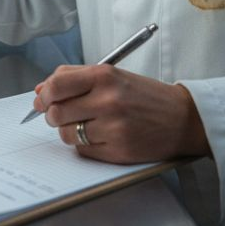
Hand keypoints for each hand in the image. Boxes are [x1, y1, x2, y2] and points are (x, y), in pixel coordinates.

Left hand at [32, 65, 210, 162]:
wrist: (184, 118)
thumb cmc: (146, 95)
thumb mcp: (113, 75)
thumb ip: (75, 77)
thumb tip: (41, 90)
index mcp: (105, 76)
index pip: (57, 85)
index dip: (44, 95)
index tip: (42, 100)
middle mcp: (108, 100)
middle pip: (57, 112)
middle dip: (53, 115)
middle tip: (62, 114)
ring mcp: (113, 127)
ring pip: (67, 134)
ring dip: (69, 131)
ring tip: (86, 125)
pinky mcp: (118, 151)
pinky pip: (82, 150)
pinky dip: (85, 145)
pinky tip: (100, 136)